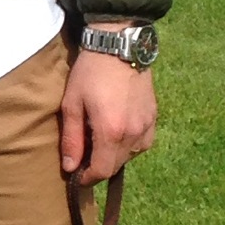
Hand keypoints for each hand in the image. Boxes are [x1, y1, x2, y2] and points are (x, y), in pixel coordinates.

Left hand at [59, 50, 156, 181]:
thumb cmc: (90, 73)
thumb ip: (72, 139)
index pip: (102, 171)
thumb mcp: (72, 104)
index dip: (88, 178)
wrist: (119, 45)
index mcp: (111, 132)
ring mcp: (147, 126)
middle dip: (98, 167)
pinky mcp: (153, 117)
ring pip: (129, 156)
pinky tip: (117, 132)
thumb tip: (70, 168)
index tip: (77, 176)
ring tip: (99, 141)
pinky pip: (142, 143)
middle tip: (84, 157)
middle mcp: (133, 133)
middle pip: (116, 166)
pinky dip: (128, 145)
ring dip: (113, 156)